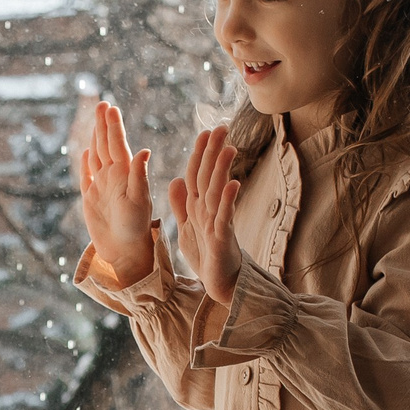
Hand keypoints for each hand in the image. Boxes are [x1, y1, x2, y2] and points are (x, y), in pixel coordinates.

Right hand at [76, 99, 155, 286]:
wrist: (125, 251)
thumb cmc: (136, 228)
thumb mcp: (139, 201)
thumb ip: (140, 176)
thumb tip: (144, 151)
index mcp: (125, 174)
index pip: (117, 144)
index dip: (113, 126)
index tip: (110, 107)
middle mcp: (114, 176)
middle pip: (106, 145)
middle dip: (103, 125)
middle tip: (102, 103)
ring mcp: (102, 186)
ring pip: (97, 156)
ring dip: (96, 137)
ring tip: (96, 120)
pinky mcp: (91, 199)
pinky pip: (87, 176)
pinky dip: (85, 163)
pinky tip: (85, 152)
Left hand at [167, 127, 242, 307]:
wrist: (219, 282)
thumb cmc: (206, 254)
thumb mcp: (187, 227)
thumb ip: (182, 205)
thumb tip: (176, 180)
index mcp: (198, 206)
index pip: (197, 174)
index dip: (200, 154)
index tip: (205, 132)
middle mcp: (209, 210)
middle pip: (210, 176)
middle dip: (214, 153)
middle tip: (221, 128)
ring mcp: (217, 222)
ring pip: (218, 191)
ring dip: (222, 170)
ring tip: (229, 148)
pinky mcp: (222, 238)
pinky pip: (225, 217)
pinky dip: (228, 201)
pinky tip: (233, 184)